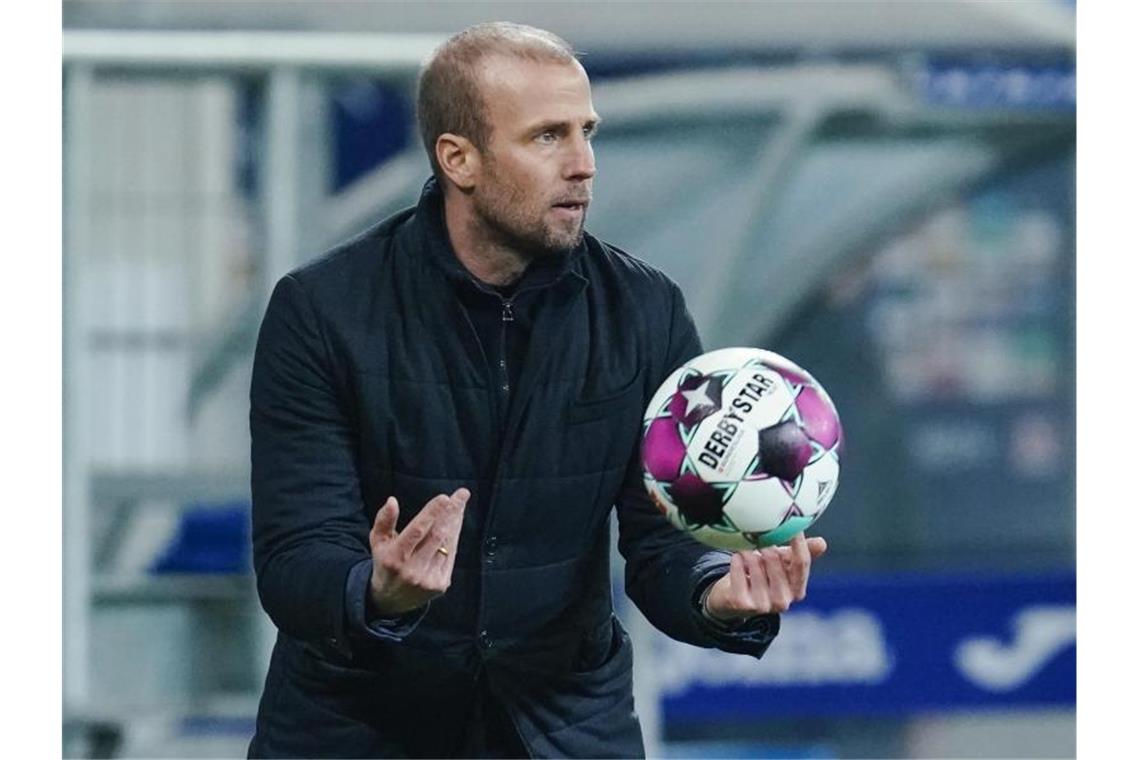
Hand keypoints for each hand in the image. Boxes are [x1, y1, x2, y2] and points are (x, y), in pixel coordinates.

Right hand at [368, 488, 469, 615]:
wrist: (390, 601)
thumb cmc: (385, 563)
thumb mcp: (377, 543)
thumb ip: (383, 521)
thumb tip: (392, 501)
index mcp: (395, 558)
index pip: (417, 531)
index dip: (432, 513)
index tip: (445, 497)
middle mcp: (412, 570)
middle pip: (437, 535)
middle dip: (451, 513)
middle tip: (461, 494)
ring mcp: (428, 579)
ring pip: (447, 544)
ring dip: (455, 522)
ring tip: (460, 504)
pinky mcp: (440, 585)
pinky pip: (451, 555)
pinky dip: (454, 537)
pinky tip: (456, 523)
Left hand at [703, 533, 827, 622]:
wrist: (733, 599)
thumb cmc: (763, 576)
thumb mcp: (783, 565)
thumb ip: (801, 553)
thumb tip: (822, 543)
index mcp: (797, 591)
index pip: (801, 562)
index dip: (797, 541)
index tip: (791, 521)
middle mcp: (783, 602)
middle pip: (774, 558)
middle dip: (764, 545)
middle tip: (757, 541)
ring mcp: (762, 605)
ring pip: (754, 561)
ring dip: (748, 551)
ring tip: (746, 553)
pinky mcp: (742, 603)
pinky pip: (738, 568)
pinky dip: (736, 559)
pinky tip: (737, 561)